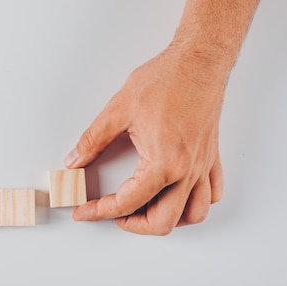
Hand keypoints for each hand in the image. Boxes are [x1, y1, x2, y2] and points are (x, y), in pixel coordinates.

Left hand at [64, 46, 227, 234]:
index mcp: (163, 164)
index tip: (84, 211)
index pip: (128, 202)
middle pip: (163, 221)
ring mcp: (202, 166)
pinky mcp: (211, 156)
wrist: (200, 60)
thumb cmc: (167, 80)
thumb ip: (93, 139)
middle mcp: (187, 171)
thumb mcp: (118, 109)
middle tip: (111, 214)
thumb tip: (75, 160)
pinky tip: (177, 195)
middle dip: (133, 225)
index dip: (100, 211)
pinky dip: (194, 204)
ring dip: (167, 219)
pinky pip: (212, 194)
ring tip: (143, 210)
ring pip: (193, 214)